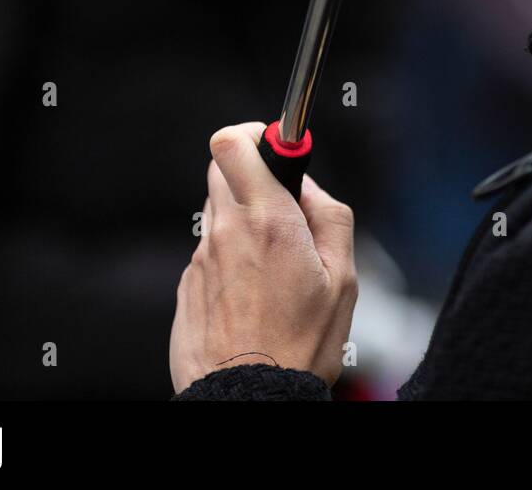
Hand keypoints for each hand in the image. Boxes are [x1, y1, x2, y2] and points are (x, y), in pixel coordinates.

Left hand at [170, 122, 357, 392]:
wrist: (249, 398)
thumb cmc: (302, 343)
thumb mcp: (343, 278)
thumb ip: (330, 216)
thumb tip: (309, 187)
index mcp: (269, 221)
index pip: (234, 142)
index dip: (254, 133)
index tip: (277, 147)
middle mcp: (227, 232)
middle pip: (221, 168)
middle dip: (252, 174)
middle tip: (282, 205)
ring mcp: (201, 259)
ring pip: (218, 212)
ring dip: (243, 219)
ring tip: (274, 264)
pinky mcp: (187, 286)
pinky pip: (210, 252)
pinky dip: (231, 258)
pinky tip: (254, 295)